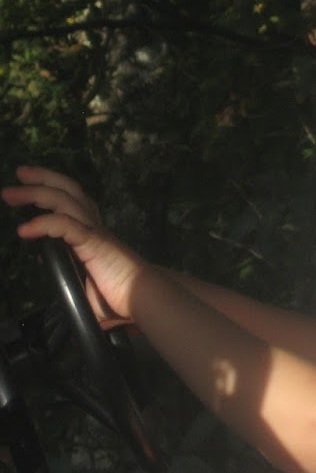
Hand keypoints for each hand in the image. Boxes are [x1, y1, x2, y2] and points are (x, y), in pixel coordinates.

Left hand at [5, 165, 142, 321]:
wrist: (145, 298)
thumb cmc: (120, 297)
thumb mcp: (84, 287)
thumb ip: (67, 277)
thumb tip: (47, 272)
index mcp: (93, 235)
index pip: (73, 203)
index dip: (51, 193)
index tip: (25, 195)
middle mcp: (94, 227)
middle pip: (69, 191)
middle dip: (43, 179)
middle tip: (19, 173)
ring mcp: (95, 232)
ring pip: (65, 200)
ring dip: (36, 193)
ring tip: (10, 193)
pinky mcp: (94, 242)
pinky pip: (65, 225)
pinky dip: (43, 223)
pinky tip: (24, 230)